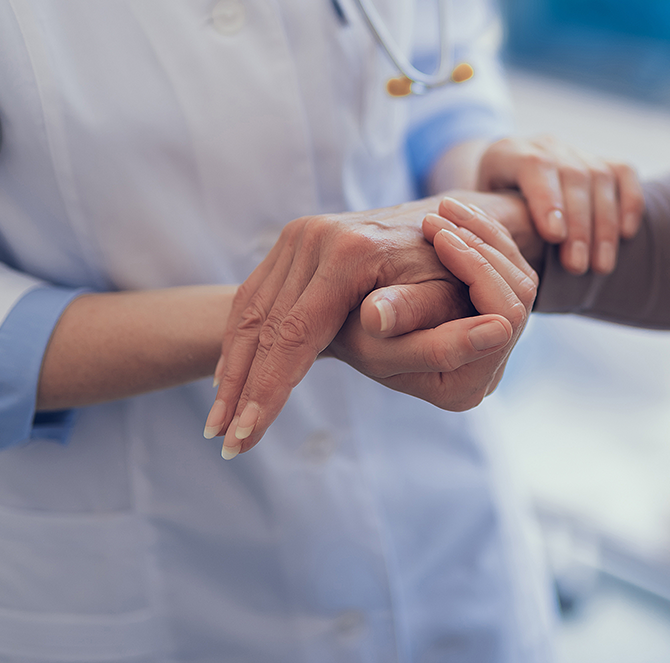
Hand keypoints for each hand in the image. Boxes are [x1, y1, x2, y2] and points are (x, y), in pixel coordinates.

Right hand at [203, 194, 537, 457]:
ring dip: (231, 368)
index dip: (270, 388)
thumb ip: (414, 313)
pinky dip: (239, 338)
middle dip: (241, 388)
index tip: (248, 435)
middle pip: (263, 324)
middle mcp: (315, 237)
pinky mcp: (293, 240)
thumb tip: (375, 322)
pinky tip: (229, 376)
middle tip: (225, 443)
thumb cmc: (451, 275)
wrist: (446, 225)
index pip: (296, 333)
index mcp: (351, 254)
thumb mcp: (445, 297)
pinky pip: (255, 294)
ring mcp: (300, 235)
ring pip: (250, 309)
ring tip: (219, 423)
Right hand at [326, 197, 536, 408]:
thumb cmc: (350, 330)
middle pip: (516, 298)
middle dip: (481, 249)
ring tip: (444, 207)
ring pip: (517, 278)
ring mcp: (495, 348)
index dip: (476, 272)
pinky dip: (483, 235)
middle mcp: (486, 375)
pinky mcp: (493, 319)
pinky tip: (453, 211)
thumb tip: (380, 317)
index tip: (442, 236)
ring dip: (483, 235)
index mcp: (460, 388)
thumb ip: (391, 318)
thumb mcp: (368, 328)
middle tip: (442, 211)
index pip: (500, 318)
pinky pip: (507, 268)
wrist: (345, 319)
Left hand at [476, 135, 643, 275]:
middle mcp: (545, 145)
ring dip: (604, 225)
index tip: (554, 236)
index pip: (534, 165)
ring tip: (600, 266)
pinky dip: (629, 202)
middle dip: (579, 225)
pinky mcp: (602, 160)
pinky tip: (626, 234)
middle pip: (572, 175)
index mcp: (507, 153)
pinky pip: (624, 173)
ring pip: (600, 177)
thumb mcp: (477, 217)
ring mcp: (575, 151)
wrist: (506, 191)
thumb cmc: (490, 217)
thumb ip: (484, 227)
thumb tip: (491, 256)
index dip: (547, 198)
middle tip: (576, 266)